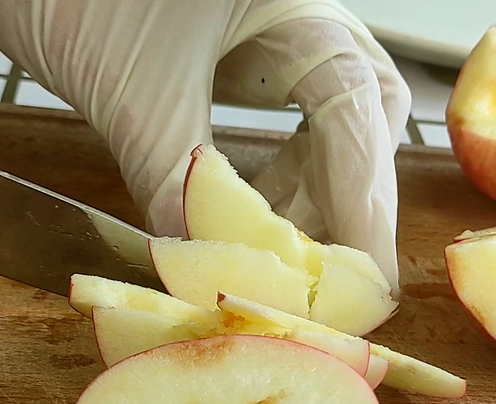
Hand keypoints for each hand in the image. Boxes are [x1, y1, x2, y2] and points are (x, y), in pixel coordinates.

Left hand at [0, 0, 409, 289]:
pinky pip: (287, 117)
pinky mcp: (246, 45)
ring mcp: (277, 26)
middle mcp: (303, 12)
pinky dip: (273, 171)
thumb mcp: (127, 86)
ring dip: (306, 192)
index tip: (368, 283)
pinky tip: (245, 211)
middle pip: (363, 116)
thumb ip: (170, 179)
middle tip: (325, 278)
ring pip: (329, 120)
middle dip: (345, 200)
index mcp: (297, 3)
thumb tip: (201, 267)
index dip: (366, 204)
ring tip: (271, 253)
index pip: (357, 109)